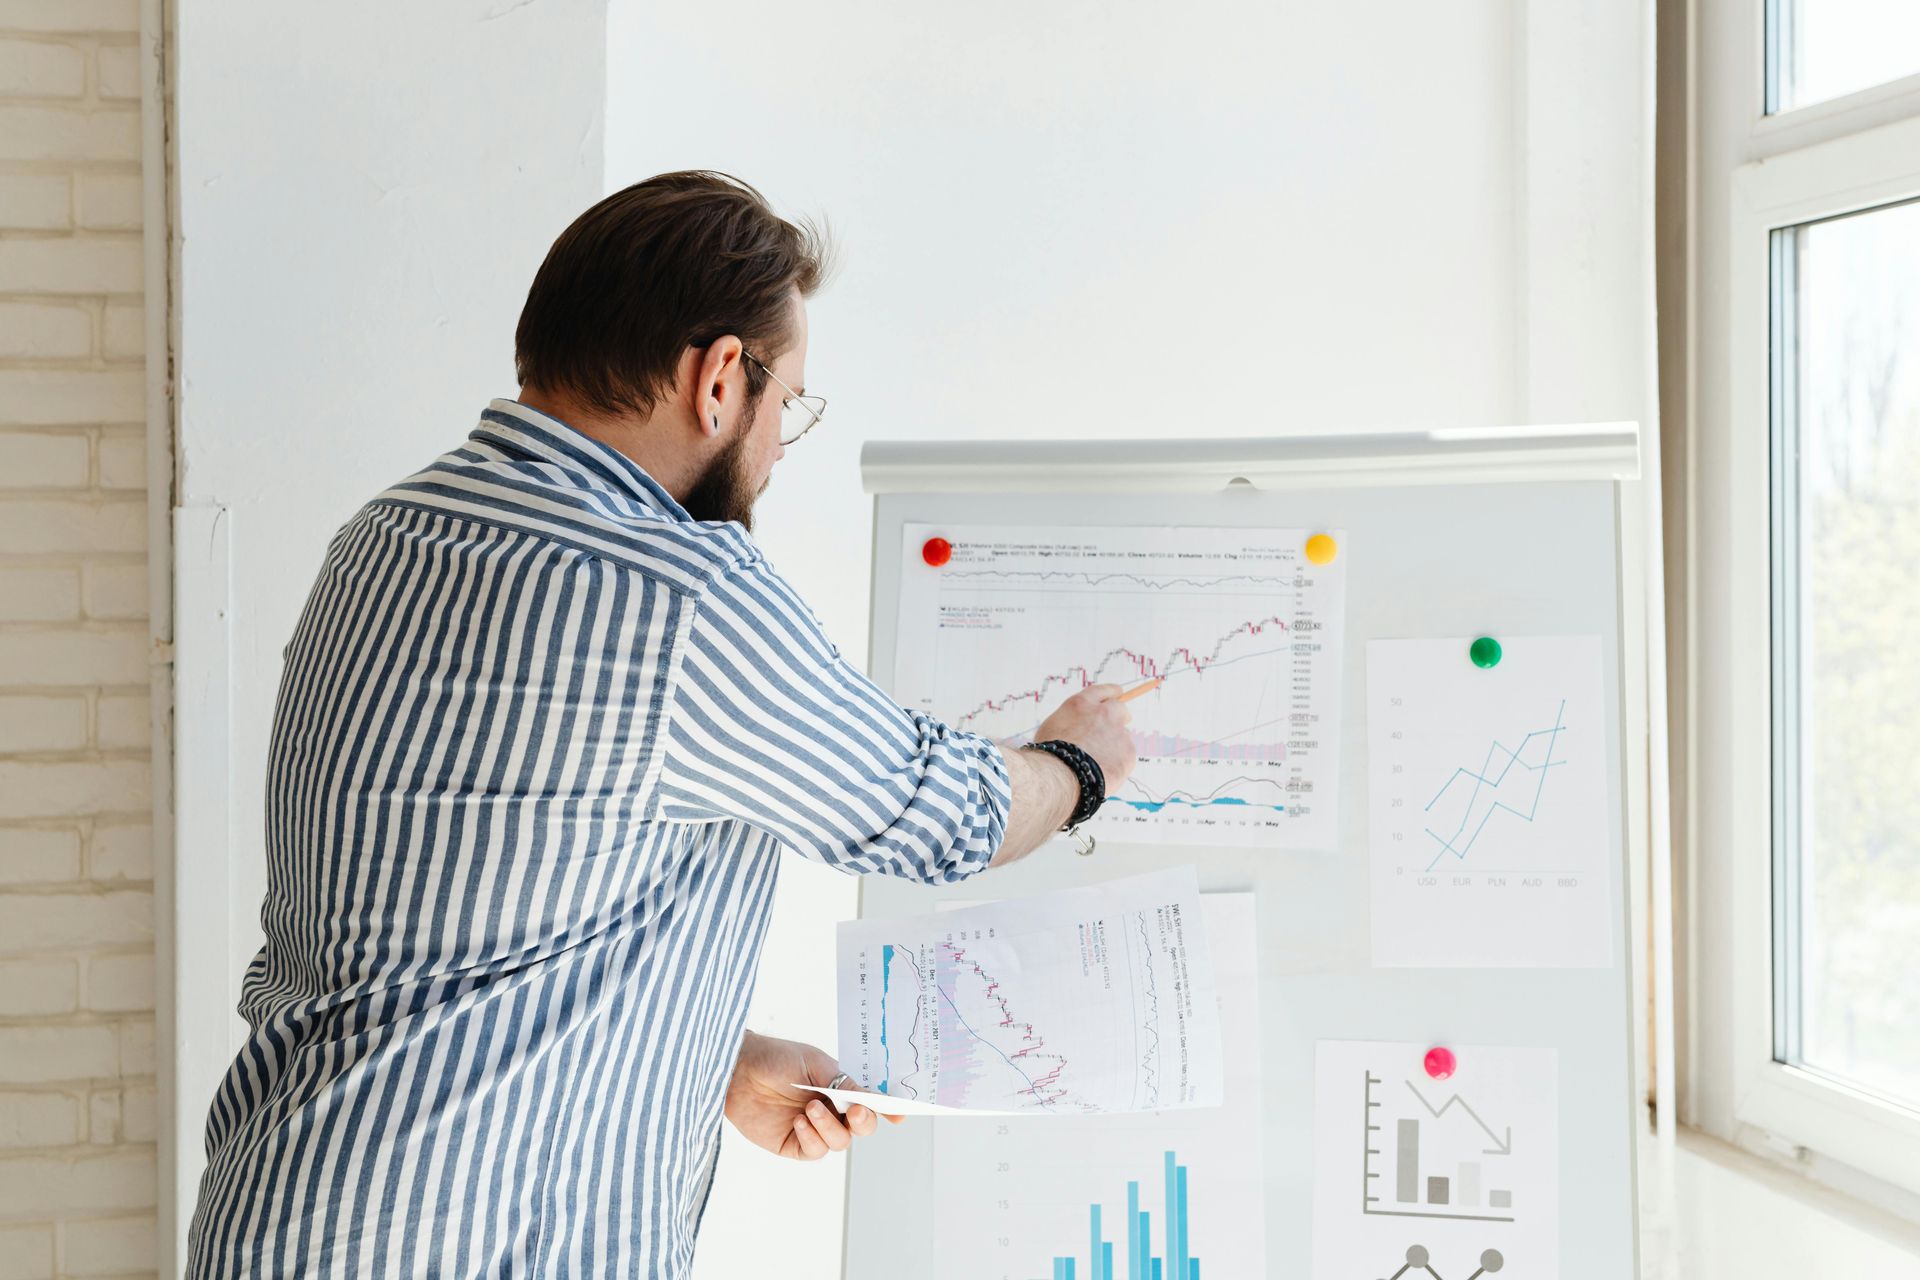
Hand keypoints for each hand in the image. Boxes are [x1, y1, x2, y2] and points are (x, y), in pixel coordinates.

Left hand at [724, 1030, 901, 1160]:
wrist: (738, 1070)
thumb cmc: (777, 1058)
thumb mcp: (817, 1065)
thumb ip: (846, 1084)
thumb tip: (875, 1099)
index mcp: (841, 1086)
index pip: (871, 1101)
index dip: (888, 1109)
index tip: (899, 1116)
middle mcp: (831, 1109)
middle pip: (862, 1127)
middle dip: (864, 1121)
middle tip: (855, 1110)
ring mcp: (813, 1128)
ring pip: (840, 1142)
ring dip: (830, 1127)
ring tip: (811, 1107)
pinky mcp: (793, 1144)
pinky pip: (815, 1151)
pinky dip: (812, 1137)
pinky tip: (798, 1120)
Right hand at [1034, 684, 1138, 789]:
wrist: (1061, 775)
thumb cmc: (1051, 754)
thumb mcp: (1053, 726)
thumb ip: (1072, 720)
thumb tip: (1079, 726)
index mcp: (1082, 704)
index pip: (1102, 691)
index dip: (1111, 692)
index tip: (1118, 693)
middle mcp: (1104, 713)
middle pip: (1120, 709)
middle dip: (1118, 718)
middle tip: (1110, 733)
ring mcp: (1118, 732)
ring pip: (1122, 736)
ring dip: (1114, 745)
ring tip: (1096, 762)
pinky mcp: (1128, 753)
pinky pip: (1126, 756)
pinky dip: (1117, 763)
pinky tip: (1102, 772)